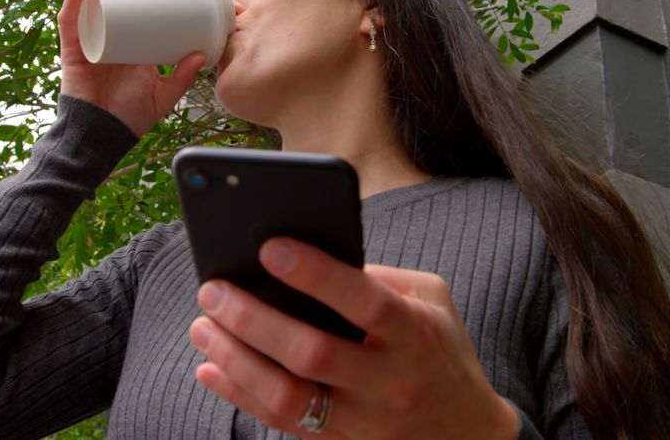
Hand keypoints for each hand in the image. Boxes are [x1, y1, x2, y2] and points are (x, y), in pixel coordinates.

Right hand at [57, 0, 204, 136]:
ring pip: (99, 4)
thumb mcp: (163, 95)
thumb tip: (201, 55)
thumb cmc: (130, 117)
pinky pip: (70, 22)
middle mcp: (112, 39)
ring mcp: (92, 42)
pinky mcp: (73, 50)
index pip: (145, 11)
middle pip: (122, 0)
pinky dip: (74, 2)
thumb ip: (182, 78)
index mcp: (133, 46)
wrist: (103, 135)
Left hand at [188, 237, 519, 439]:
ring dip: (235, 360)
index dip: (316, 274)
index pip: (363, 301)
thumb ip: (380, 278)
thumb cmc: (441, 348)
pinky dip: (240, 396)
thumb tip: (311, 258)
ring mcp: (365, 420)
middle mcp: (390, 381)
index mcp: (415, 334)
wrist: (468, 432)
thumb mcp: (432, 301)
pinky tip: (211, 368)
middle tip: (212, 289)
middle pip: (311, 353)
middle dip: (253, 320)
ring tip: (202, 327)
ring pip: (288, 397)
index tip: (270, 247)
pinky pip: (282, 424)